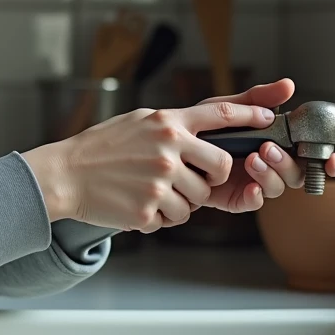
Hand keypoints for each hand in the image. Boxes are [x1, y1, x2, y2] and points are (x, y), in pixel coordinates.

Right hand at [21, 95, 279, 233]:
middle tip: (189, 179)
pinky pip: (174, 219)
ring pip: (198, 200)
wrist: (65, 174)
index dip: (250, 114)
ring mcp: (159, 180)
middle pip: (220, 167)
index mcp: (166, 122)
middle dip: (211, 177)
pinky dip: (160, 216)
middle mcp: (168, 148)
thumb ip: (172, 124)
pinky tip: (137, 202)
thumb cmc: (100, 148)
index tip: (269, 116)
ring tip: (150, 190)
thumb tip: (206, 128)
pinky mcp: (148, 208)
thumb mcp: (138, 122)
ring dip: (181, 201)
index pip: (220, 115)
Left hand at [193, 78, 334, 212]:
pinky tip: (249, 186)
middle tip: (268, 148)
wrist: (171, 147)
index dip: (328, 161)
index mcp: (276, 142)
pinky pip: (254, 202)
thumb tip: (288, 85)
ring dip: (270, 174)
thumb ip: (258, 99)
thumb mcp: (228, 107)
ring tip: (252, 159)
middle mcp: (270, 165)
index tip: (332, 159)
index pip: (312, 155)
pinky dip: (256, 196)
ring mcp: (255, 182)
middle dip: (288, 162)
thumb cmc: (203, 127)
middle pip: (298, 173)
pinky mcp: (237, 198)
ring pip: (278, 187)